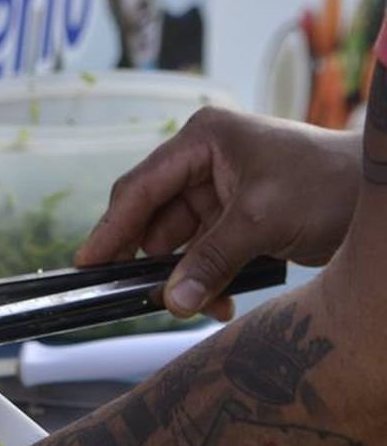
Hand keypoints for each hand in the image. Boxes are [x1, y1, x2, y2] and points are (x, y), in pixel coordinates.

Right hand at [75, 107, 359, 317]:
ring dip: (185, 277)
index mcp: (202, 140)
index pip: (141, 187)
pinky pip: (204, 254)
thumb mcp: (263, 220)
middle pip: (154, 218)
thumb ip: (211, 260)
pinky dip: (206, 279)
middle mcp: (203, 162)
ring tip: (196, 305)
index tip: (87, 262)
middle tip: (142, 296)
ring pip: (178, 243)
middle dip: (154, 261)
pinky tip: (218, 301)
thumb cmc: (331, 184)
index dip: (112, 227)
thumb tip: (171, 303)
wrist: (383, 194)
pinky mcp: (236, 219)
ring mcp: (220, 192)